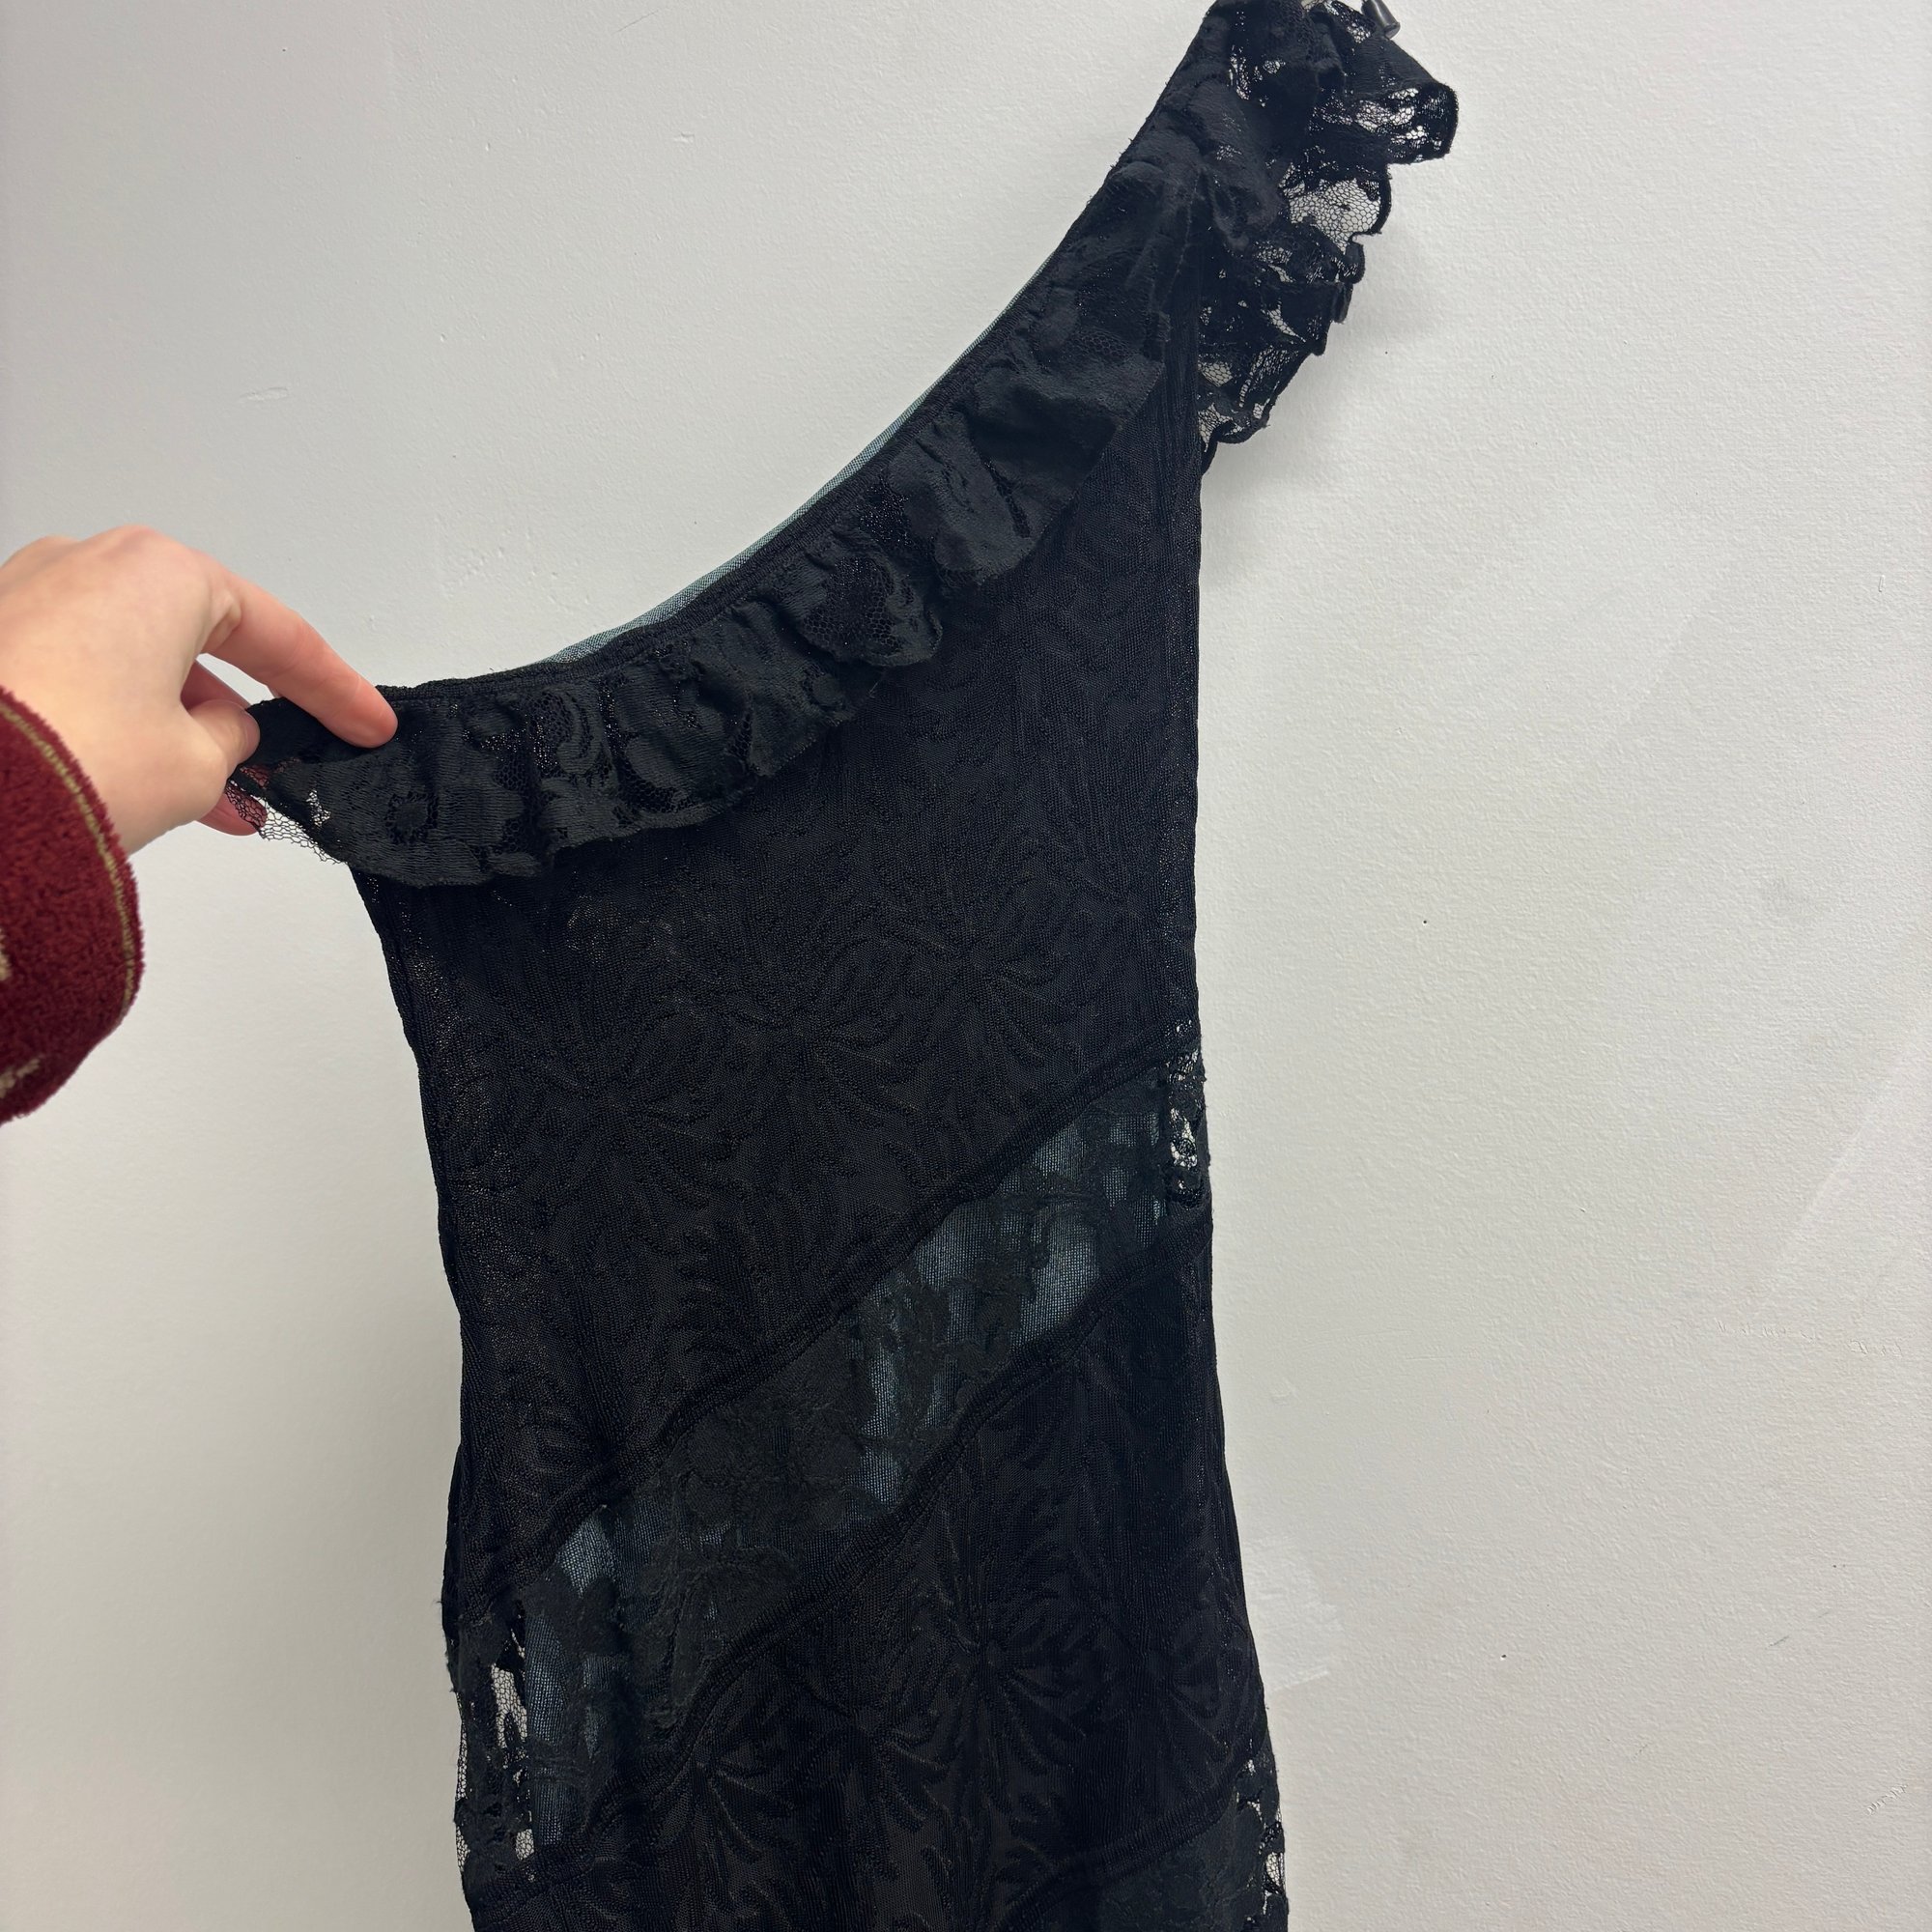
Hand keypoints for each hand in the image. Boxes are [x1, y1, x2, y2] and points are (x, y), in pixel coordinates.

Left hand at [0, 526, 394, 852]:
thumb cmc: (73, 755)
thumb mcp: (199, 764)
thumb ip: (232, 741)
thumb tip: (222, 735)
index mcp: (162, 571)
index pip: (277, 635)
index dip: (333, 690)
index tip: (367, 724)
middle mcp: (93, 564)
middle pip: (202, 643)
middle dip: (243, 714)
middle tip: (285, 768)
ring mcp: (33, 596)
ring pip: (141, 663)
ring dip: (182, 729)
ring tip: (212, 802)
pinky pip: (88, 674)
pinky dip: (127, 721)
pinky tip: (148, 781)